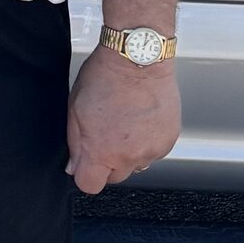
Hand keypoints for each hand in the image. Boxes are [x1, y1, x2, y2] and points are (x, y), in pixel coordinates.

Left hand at [65, 45, 180, 196]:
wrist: (138, 57)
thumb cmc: (105, 77)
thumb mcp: (75, 109)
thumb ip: (75, 143)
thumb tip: (74, 166)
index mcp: (102, 151)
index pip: (90, 185)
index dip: (86, 173)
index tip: (86, 161)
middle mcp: (130, 156)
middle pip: (116, 177)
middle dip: (108, 162)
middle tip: (107, 134)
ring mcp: (153, 149)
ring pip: (137, 164)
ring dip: (130, 151)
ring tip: (127, 122)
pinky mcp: (169, 139)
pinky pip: (154, 151)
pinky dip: (148, 141)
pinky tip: (141, 119)